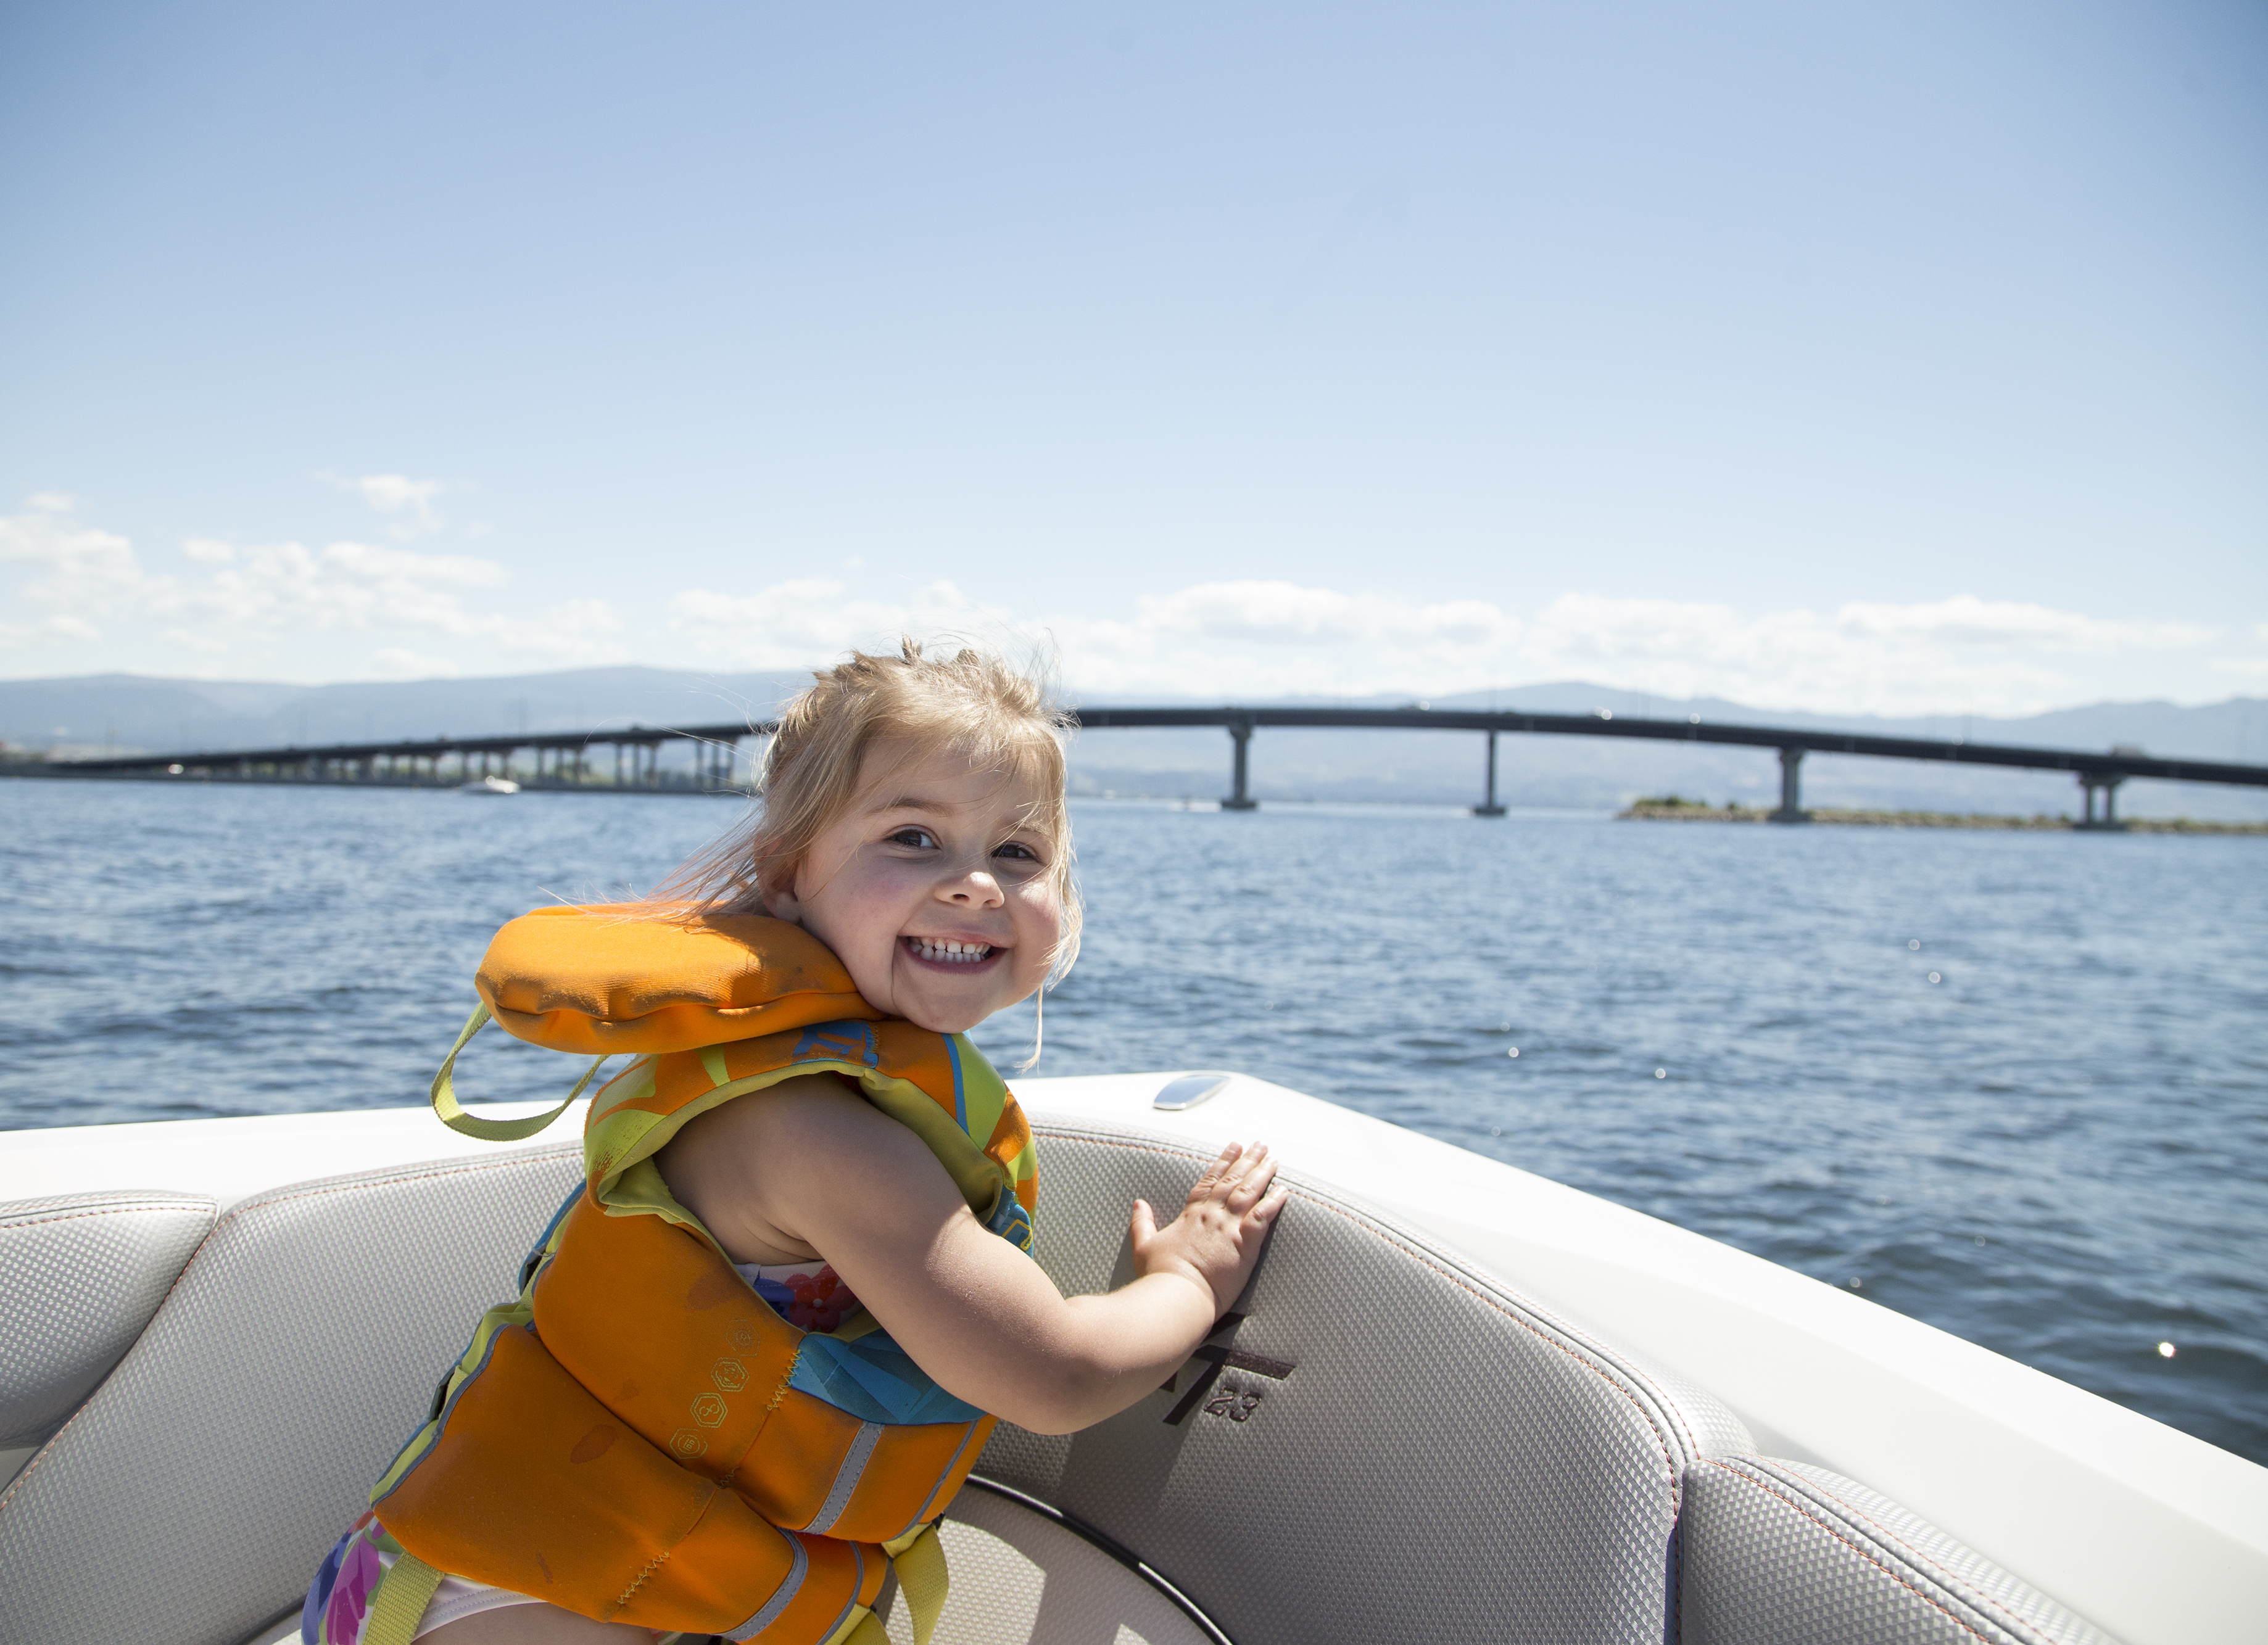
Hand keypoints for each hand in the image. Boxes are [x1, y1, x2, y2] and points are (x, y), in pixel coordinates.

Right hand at [1129, 1142, 1288, 1317]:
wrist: (1176, 1296)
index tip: (1234, 1147)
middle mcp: (1211, 1216)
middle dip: (1248, 1160)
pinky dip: (1274, 1202)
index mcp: (1191, 1215)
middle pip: (1233, 1180)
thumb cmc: (1160, 1276)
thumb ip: (1141, 1222)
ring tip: (1273, 1159)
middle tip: (1260, 1145)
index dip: (1223, 1162)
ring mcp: (1229, 1228)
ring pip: (1249, 1192)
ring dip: (1262, 1173)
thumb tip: (1137, 1203)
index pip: (1209, 1181)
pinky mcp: (1245, 1244)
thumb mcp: (1143, 1245)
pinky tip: (1284, 1190)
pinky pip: (1263, 1216)